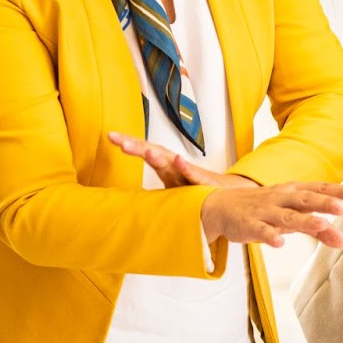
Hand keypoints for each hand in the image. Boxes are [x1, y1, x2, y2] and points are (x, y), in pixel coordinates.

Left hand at [108, 132, 254, 188]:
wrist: (230, 197)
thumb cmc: (198, 194)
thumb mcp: (172, 195)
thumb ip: (153, 197)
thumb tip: (128, 207)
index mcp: (167, 169)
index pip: (146, 153)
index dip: (130, 144)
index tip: (111, 136)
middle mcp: (176, 167)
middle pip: (154, 154)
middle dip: (137, 146)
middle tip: (119, 140)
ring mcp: (190, 174)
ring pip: (172, 163)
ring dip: (159, 156)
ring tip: (146, 150)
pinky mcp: (205, 183)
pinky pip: (194, 176)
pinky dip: (186, 168)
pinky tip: (178, 160)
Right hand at [200, 182, 342, 248]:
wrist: (222, 206)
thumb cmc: (265, 209)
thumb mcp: (292, 216)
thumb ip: (318, 230)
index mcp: (293, 192)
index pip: (318, 188)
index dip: (338, 190)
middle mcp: (281, 198)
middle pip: (305, 199)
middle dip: (324, 202)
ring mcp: (265, 211)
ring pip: (286, 216)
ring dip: (304, 220)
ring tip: (321, 224)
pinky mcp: (249, 225)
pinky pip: (260, 230)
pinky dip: (270, 236)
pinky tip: (280, 242)